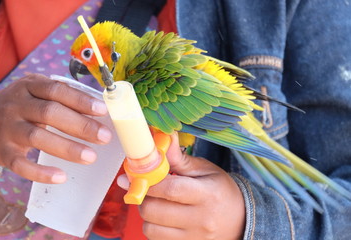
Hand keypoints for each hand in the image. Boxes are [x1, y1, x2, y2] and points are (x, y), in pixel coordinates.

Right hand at [0, 74, 111, 183]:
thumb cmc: (20, 106)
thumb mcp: (35, 91)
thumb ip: (60, 96)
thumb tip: (99, 110)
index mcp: (28, 86)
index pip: (56, 90)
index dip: (80, 100)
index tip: (102, 110)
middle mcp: (15, 105)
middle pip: (49, 113)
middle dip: (80, 125)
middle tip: (105, 137)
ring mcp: (7, 129)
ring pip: (37, 137)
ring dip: (66, 148)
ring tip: (91, 157)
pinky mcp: (2, 153)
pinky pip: (21, 165)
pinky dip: (40, 173)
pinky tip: (61, 177)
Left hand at [118, 132, 244, 239]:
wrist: (241, 220)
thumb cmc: (220, 191)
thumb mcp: (205, 170)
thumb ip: (179, 158)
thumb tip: (160, 140)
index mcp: (207, 195)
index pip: (170, 189)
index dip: (147, 182)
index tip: (133, 176)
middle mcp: (200, 220)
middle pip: (154, 211)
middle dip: (143, 197)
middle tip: (147, 188)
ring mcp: (193, 237)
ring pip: (150, 228)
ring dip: (146, 214)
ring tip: (157, 203)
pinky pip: (155, 239)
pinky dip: (153, 227)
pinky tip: (162, 218)